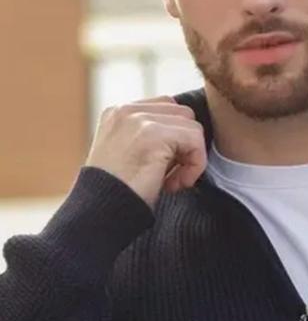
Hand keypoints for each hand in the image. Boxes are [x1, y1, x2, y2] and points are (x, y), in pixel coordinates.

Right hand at [84, 96, 207, 210]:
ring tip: (172, 182)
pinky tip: (176, 185)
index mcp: (118, 113)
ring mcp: (138, 119)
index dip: (177, 140)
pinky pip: (195, 139)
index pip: (166, 108)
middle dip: (186, 147)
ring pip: (192, 126)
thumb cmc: (117, 195)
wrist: (101, 212)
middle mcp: (127, 110)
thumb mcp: (128, 159)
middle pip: (182, 114)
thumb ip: (148, 142)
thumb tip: (183, 144)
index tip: (166, 170)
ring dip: (191, 158)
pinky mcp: (153, 133)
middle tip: (171, 177)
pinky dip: (195, 165)